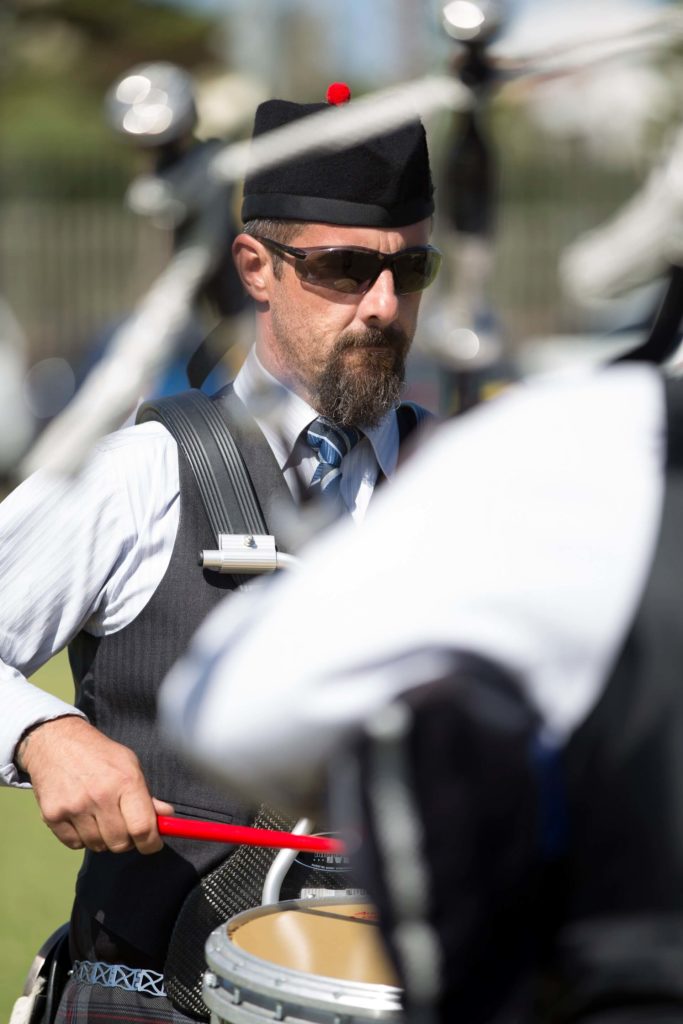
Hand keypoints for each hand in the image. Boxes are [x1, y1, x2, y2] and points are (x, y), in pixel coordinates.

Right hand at [17, 716, 173, 854]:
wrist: (56, 742)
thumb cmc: (98, 754)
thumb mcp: (130, 765)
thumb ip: (147, 795)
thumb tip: (166, 816)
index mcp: (126, 781)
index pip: (143, 828)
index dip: (151, 843)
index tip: (152, 844)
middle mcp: (100, 795)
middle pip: (120, 843)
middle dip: (126, 840)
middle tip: (124, 826)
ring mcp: (74, 806)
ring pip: (97, 846)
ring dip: (103, 838)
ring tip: (100, 816)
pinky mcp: (52, 815)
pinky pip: (74, 845)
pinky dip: (81, 837)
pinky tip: (81, 817)